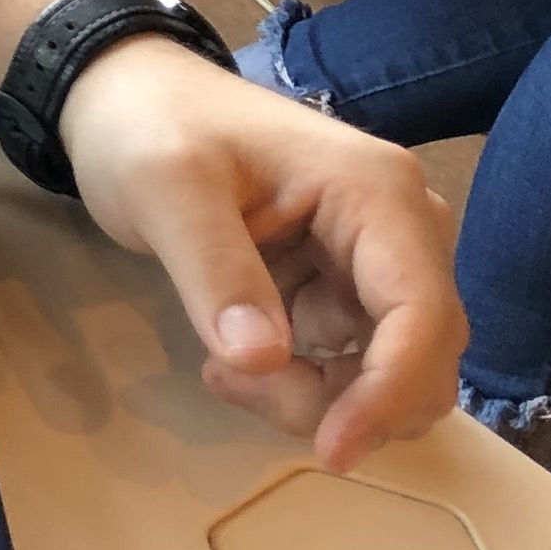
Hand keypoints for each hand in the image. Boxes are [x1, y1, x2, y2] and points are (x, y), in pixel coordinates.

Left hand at [51, 35, 461, 470]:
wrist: (128, 96)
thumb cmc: (149, 126)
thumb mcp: (165, 188)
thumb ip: (214, 270)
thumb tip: (265, 360)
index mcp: (376, 192)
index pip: (422, 313)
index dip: (389, 393)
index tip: (332, 452)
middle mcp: (401, 227)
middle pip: (420, 355)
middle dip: (343, 399)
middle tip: (234, 381)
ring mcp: (377, 258)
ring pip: (389, 371)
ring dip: (317, 396)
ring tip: (222, 366)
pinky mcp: (346, 284)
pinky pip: (352, 362)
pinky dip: (304, 382)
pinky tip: (234, 357)